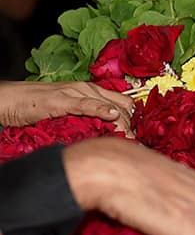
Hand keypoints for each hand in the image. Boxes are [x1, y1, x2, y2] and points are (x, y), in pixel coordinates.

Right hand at [0, 81, 133, 132]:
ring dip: (123, 123)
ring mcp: (76, 92)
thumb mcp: (71, 112)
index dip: (135, 121)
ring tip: (132, 140)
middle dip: (133, 126)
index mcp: (93, 92)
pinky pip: (86, 104)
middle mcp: (88, 89)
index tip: (141, 138)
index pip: (125, 104)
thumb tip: (110, 134)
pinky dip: (100, 110)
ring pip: (109, 105)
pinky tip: (111, 117)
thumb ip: (90, 119)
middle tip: (139, 145)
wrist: (10, 99)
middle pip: (122, 106)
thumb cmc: (38, 106)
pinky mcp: (61, 99)